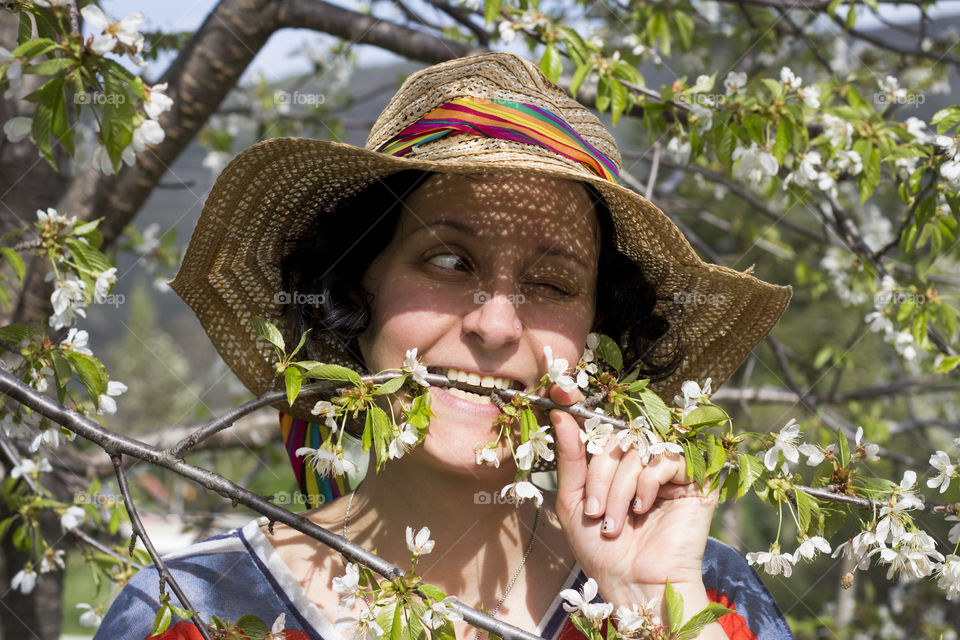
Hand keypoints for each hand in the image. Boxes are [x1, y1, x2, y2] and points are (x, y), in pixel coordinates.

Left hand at [549, 384, 718, 608]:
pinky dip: (647, 484)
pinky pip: (666, 459)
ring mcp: (669, 469)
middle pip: (617, 437)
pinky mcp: (695, 480)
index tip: (560, 389)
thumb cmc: (602, 551)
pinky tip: (643, 510)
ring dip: (619, 488)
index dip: (580, 404)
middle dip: (599, 474)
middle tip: (594, 511)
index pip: (600, 424)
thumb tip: (561, 412)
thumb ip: (570, 457)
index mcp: (615, 463)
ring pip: (639, 449)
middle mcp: (642, 461)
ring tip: (613, 522)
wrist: (633, 586)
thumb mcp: (573, 501)